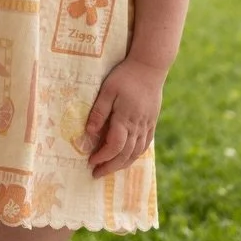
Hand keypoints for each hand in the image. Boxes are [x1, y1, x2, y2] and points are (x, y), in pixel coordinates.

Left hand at [82, 57, 163, 176]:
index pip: (114, 146)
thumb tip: (88, 132)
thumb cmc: (125, 76)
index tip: (90, 161)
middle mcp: (138, 125)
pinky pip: (145, 144)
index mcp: (125, 119)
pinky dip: (135, 155)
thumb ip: (98, 112)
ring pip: (136, 152)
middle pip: (126, 154)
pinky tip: (128, 158)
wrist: (150, 66)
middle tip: (96, 174)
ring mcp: (147, 125)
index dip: (102, 157)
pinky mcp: (152, 121)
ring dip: (123, 164)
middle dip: (110, 166)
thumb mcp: (107, 90)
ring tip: (110, 169)